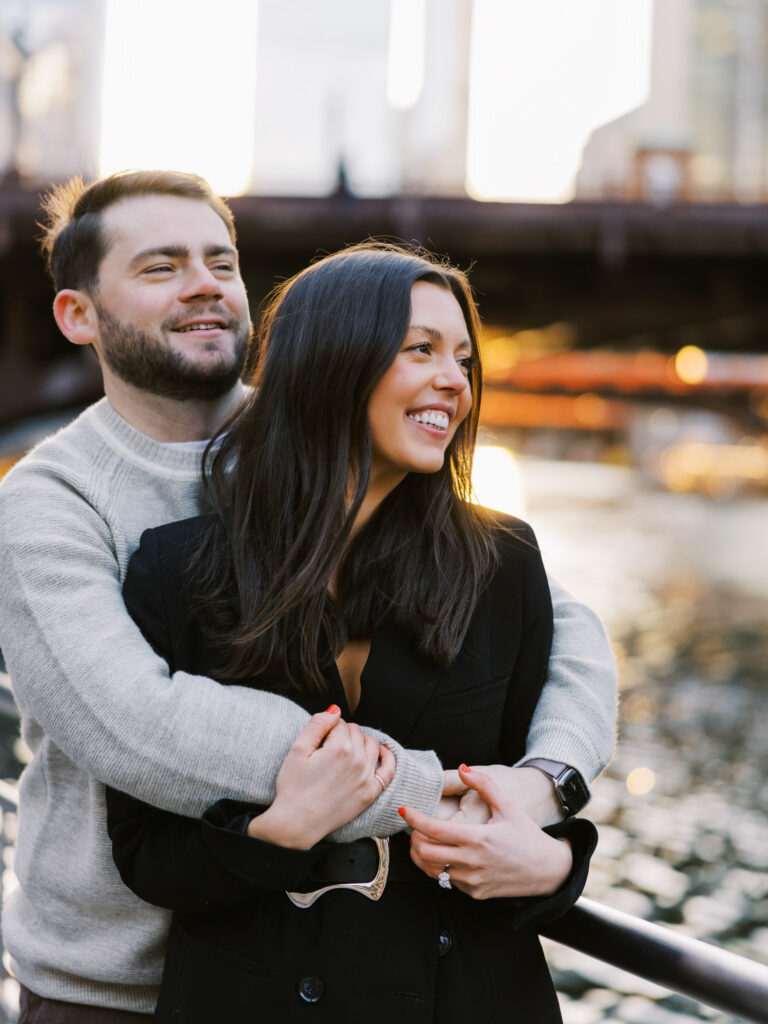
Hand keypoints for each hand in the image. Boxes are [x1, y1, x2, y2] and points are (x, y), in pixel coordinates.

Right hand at [247, 707, 394, 848]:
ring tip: (348, 746)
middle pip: (356, 732)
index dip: (328, 727)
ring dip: (361, 740)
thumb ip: (317, 724)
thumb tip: (335, 709)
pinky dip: (387, 757)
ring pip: (372, 744)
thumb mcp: (297, 750)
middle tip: (329, 745)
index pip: (340, 723)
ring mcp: (366, 778)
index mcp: (340, 748)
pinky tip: (382, 752)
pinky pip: (388, 770)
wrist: (297, 823)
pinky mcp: (371, 793)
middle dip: (344, 733)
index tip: (319, 739)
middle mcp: (358, 761)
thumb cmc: (294, 787)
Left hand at [400, 764, 572, 899]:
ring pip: (433, 871)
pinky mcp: (475, 894)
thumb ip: (484, 785)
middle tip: (415, 828)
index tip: (404, 809)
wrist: (548, 870)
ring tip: (425, 842)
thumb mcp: (508, 806)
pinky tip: (448, 856)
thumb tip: (463, 767)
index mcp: (477, 838)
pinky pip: (449, 882)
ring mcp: (472, 881)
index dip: (414, 818)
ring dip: (424, 856)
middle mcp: (472, 862)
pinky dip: (442, 869)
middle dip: (414, 839)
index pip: (434, 829)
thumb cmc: (526, 835)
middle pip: (425, 853)